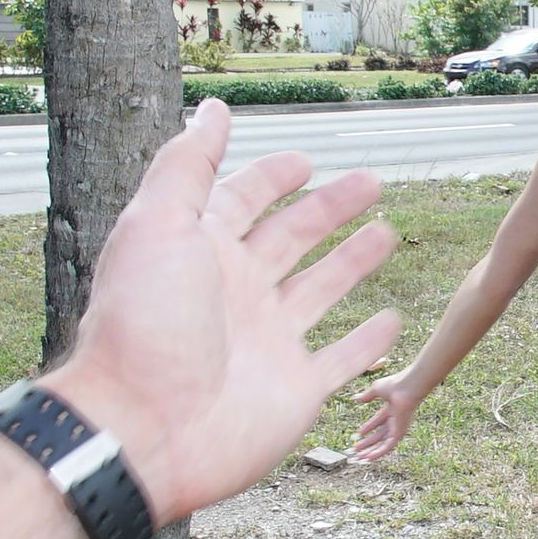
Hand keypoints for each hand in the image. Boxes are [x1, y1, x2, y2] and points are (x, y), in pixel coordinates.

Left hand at [38, 99, 401, 524]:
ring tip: (387, 234)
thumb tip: (213, 109)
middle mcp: (237, 293)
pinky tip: (393, 321)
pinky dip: (369, 341)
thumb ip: (187, 165)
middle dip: (330, 209)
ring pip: (322, 290)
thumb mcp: (158, 225)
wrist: (145, 429)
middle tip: (372, 182)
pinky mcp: (297, 389)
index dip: (272, 178)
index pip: (243, 201)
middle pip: (292, 239)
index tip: (306, 160)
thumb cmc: (144, 326)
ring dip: (353, 262)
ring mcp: (269, 342)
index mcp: (202, 253)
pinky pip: (342, 358)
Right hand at [352, 373, 423, 460]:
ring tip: (360, 457)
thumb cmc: (395, 385)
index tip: (357, 435)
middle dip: (367, 443)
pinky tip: (368, 458)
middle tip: (356, 450)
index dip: (368, 428)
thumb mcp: (376, 389)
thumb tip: (355, 398)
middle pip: (380, 435)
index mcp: (391, 410)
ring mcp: (398, 427)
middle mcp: (396, 420)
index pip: (378, 422)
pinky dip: (379, 453)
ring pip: (383, 444)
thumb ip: (366, 396)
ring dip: (371, 451)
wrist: (406, 388)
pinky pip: (388, 446)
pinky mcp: (400, 433)